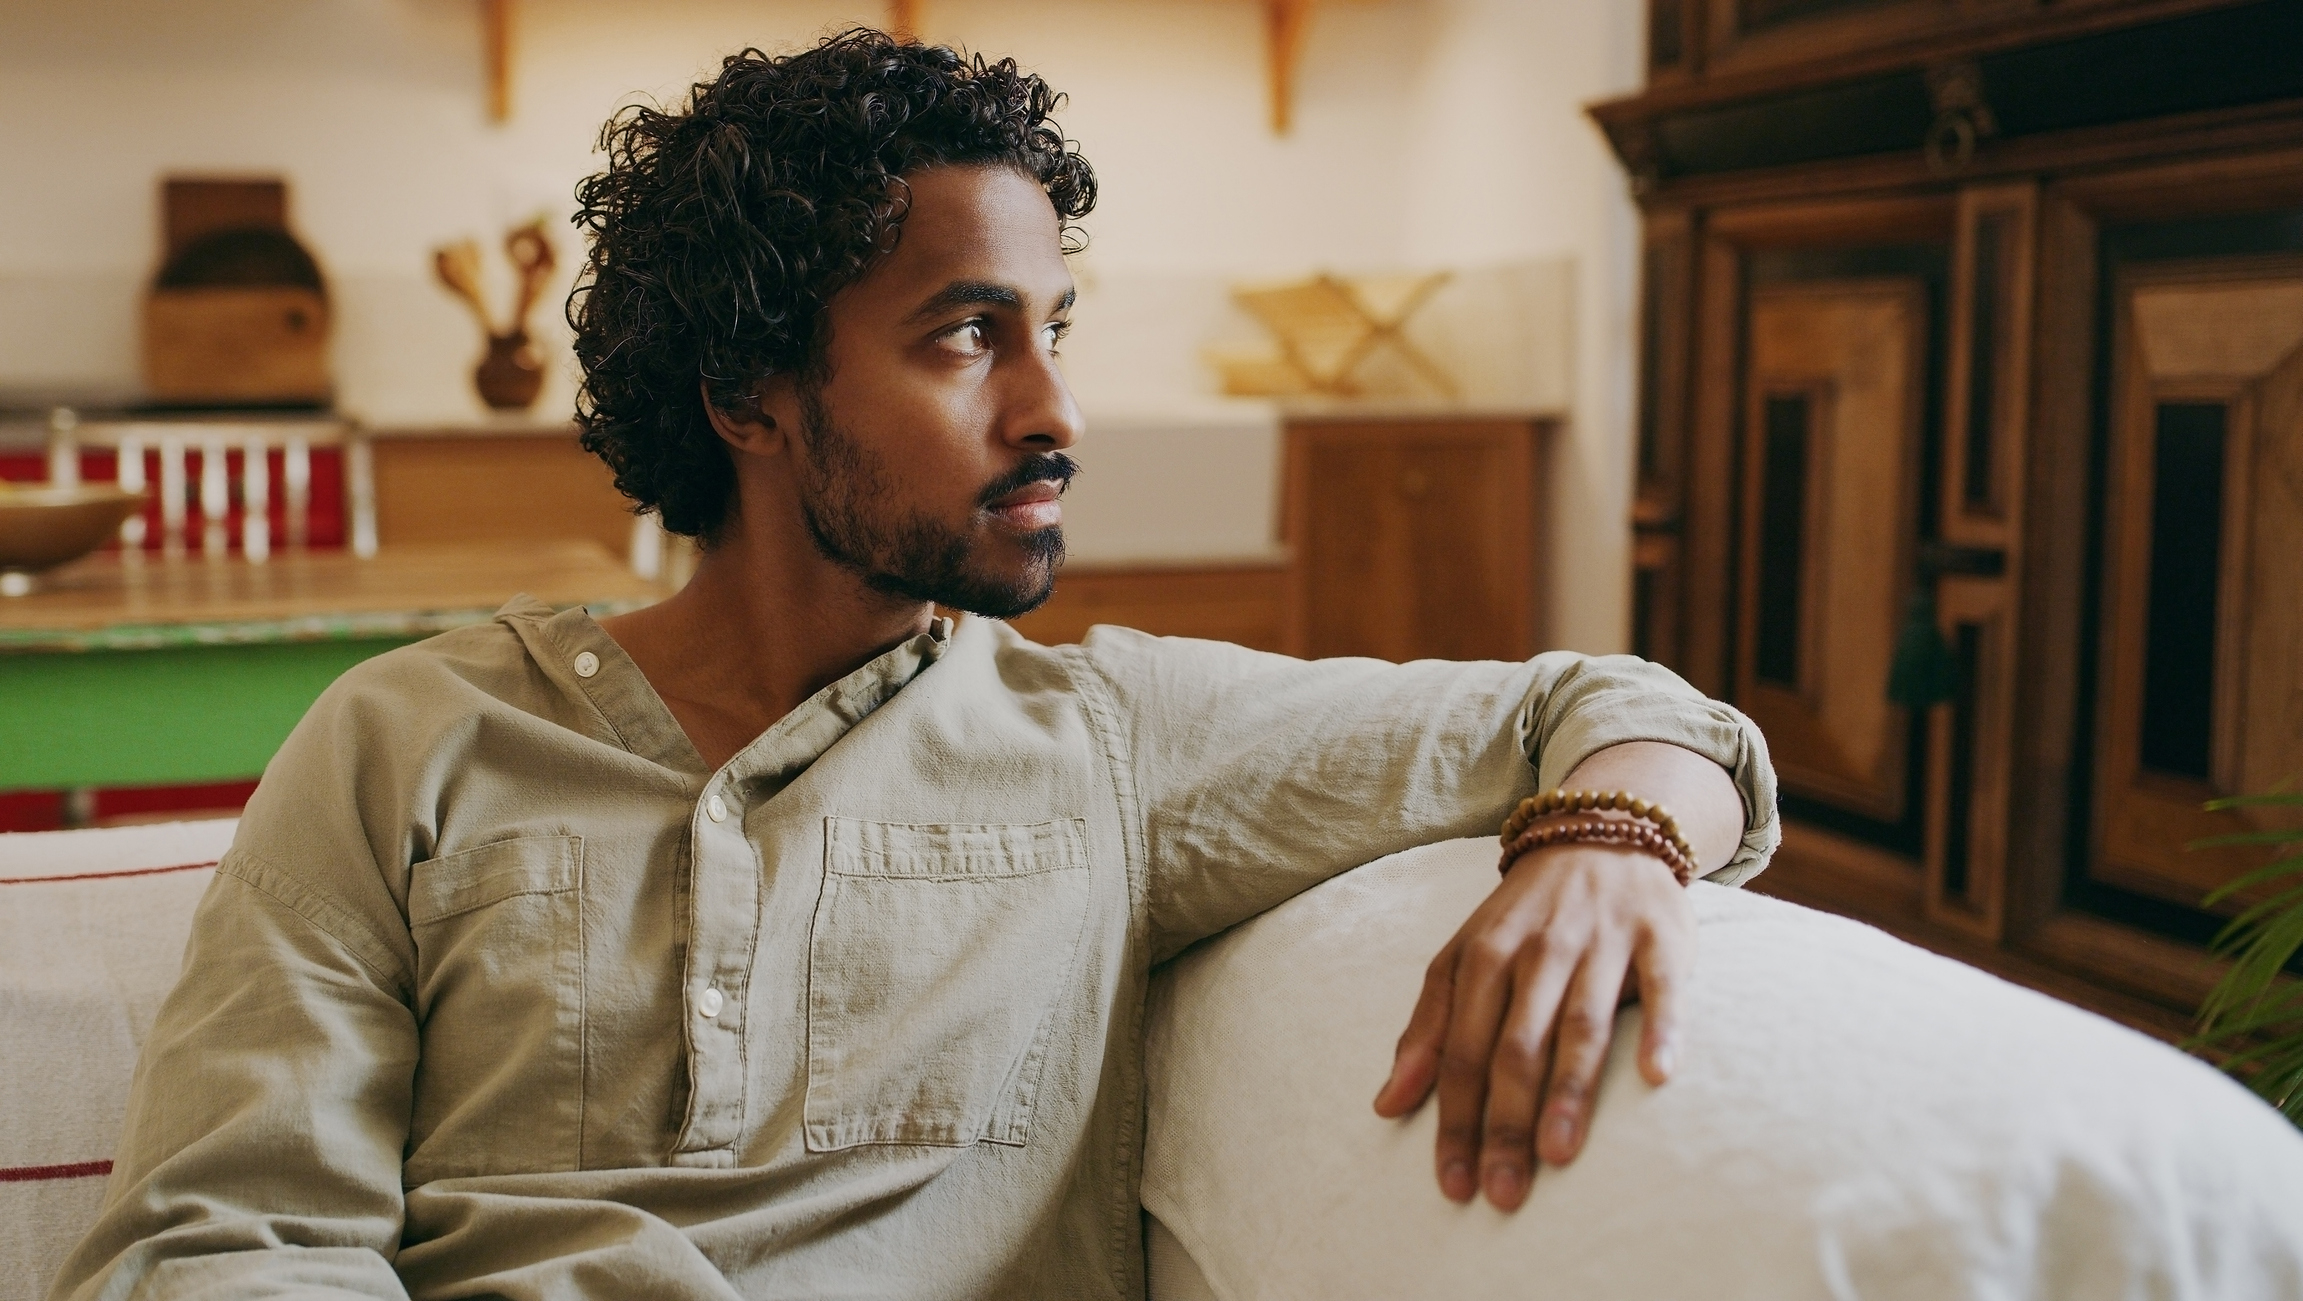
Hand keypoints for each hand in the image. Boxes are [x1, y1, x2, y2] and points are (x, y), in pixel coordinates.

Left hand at [1371, 841, 1695, 1209]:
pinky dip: (1662, 1029)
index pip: (1463, 1051)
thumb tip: (1385, 1105)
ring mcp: (1602, 942)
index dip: (1455, 1119)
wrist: (1601, 834)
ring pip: (1580, 1024)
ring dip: (1568, 1090)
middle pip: (1516, 1047)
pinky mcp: (1660, 938)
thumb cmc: (1526, 916)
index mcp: (1484, 956)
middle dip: (1504, 1123)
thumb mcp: (1463, 957)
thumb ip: (1428, 1027)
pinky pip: (1663, 988)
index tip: (1452, 1185)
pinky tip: (1657, 1078)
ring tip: (1557, 1154)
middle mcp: (1539, 950)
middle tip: (1501, 1193)